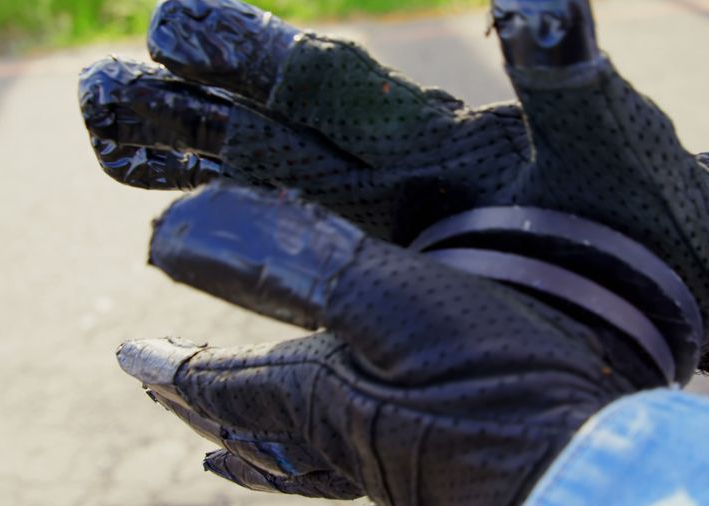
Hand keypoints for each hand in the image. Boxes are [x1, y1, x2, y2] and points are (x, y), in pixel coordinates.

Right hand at [80, 0, 708, 376]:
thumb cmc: (648, 202)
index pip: (323, 84)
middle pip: (273, 134)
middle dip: (183, 114)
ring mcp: (398, 226)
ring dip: (192, 169)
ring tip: (109, 146)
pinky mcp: (407, 278)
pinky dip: (250, 248)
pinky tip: (201, 249)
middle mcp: (399, 174)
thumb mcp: (599, 115)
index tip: (169, 25)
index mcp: (433, 134)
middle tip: (89, 92)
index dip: (248, 56)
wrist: (688, 275)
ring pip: (275, 189)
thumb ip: (550, 34)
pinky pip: (310, 264)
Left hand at [117, 181, 662, 504]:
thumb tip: (201, 235)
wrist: (579, 470)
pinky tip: (335, 453)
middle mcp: (342, 439)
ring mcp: (386, 463)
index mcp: (323, 399)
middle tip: (164, 396)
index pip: (226, 388)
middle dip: (202, 410)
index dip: (173, 371)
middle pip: (249, 431)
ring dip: (248, 446)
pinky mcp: (428, 469)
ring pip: (293, 460)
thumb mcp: (398, 306)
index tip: (129, 358)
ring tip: (218, 452)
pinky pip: (341, 473)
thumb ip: (308, 270)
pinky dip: (308, 463)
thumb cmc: (496, 386)